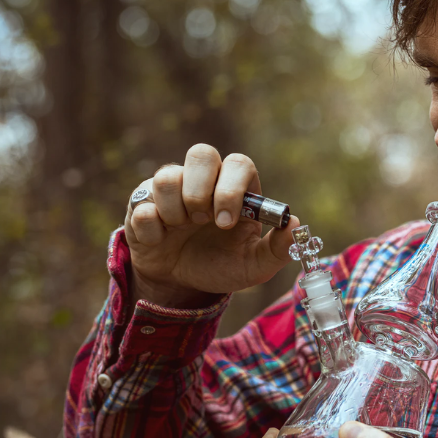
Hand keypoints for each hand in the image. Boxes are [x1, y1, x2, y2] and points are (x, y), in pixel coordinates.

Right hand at [125, 144, 299, 306]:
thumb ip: (278, 249)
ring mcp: (171, 189)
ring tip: (182, 230)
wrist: (181, 284)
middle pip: (201, 153)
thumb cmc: (220, 265)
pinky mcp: (142, 203)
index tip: (226, 222)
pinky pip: (141, 205)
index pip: (238, 164)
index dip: (231, 189)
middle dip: (201, 190)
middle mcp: (203, 180)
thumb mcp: (253, 265)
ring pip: (166, 176)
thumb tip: (296, 224)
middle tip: (202, 221)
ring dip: (175, 211)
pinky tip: (161, 240)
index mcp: (235, 188)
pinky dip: (152, 229)